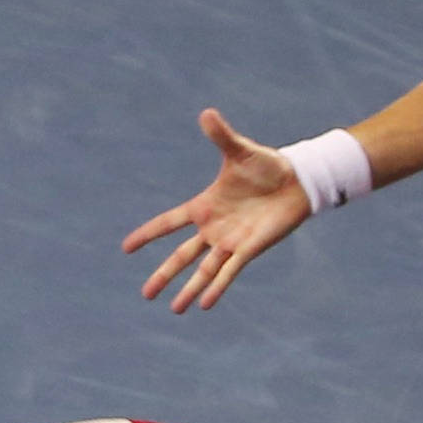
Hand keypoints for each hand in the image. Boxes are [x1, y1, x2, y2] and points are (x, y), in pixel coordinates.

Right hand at [123, 109, 310, 311]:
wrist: (297, 181)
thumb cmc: (267, 166)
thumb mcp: (239, 151)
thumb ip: (221, 136)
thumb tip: (206, 112)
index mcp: (204, 206)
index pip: (168, 222)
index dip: (148, 234)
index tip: (126, 248)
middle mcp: (214, 228)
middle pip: (182, 256)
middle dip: (163, 275)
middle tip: (145, 294)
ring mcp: (230, 241)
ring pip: (204, 270)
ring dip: (189, 289)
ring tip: (174, 309)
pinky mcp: (250, 248)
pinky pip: (230, 271)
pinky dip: (217, 287)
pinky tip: (206, 304)